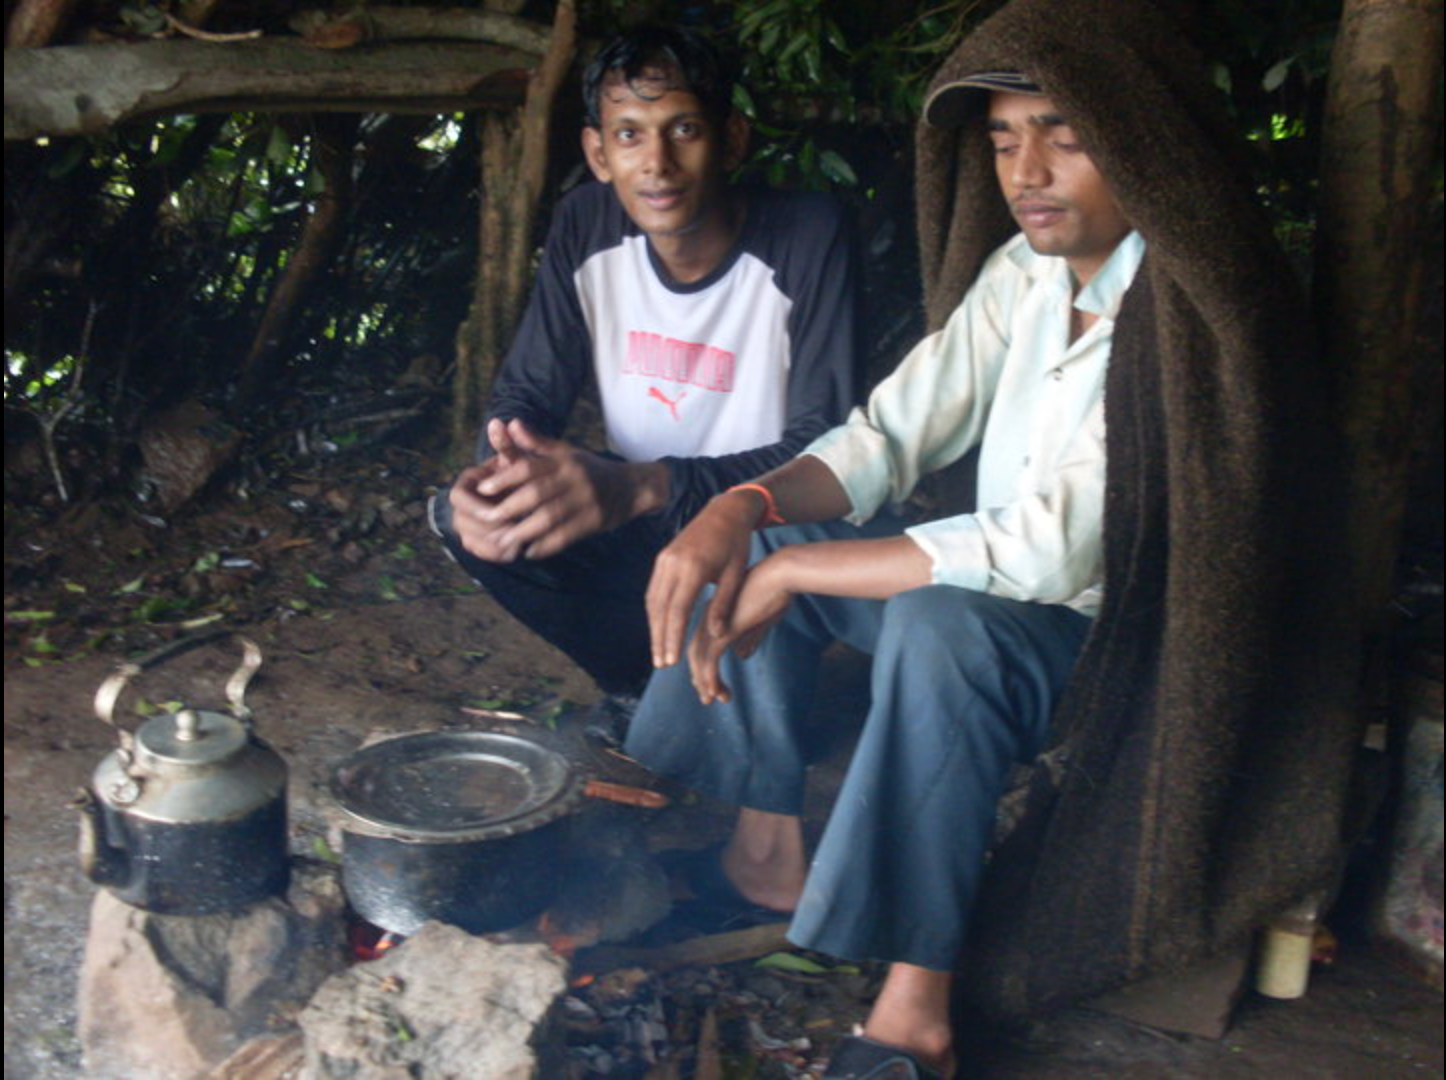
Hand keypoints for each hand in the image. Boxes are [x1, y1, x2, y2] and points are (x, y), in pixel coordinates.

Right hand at [447, 455, 524, 562]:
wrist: (515, 493)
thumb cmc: (515, 474)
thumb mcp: (512, 460)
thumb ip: (506, 445)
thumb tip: (498, 422)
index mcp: (463, 485)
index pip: (458, 499)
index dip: (478, 507)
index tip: (501, 511)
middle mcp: (458, 508)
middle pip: (465, 524)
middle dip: (491, 528)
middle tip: (517, 530)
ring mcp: (464, 527)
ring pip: (473, 541)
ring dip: (497, 543)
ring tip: (522, 540)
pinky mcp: (474, 542)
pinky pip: (481, 553)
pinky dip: (499, 554)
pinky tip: (519, 549)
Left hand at [470, 419, 656, 560]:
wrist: (632, 487)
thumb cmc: (590, 470)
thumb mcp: (566, 452)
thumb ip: (536, 443)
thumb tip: (510, 423)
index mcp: (564, 460)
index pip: (529, 467)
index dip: (503, 478)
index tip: (482, 490)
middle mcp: (575, 478)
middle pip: (536, 494)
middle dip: (509, 508)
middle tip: (487, 521)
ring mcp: (586, 500)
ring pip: (550, 517)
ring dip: (524, 531)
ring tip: (504, 541)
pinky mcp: (595, 521)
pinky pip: (566, 536)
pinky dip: (546, 545)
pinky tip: (530, 551)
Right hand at [646, 488, 762, 668]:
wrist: (725, 511)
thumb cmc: (737, 544)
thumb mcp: (736, 575)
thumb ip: (724, 604)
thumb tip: (718, 636)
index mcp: (694, 568)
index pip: (678, 611)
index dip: (673, 638)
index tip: (673, 661)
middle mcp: (673, 563)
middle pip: (660, 609)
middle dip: (659, 639)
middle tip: (660, 664)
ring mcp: (664, 559)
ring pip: (653, 600)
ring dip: (653, 627)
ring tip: (658, 651)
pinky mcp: (662, 557)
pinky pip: (654, 589)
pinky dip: (655, 611)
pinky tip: (658, 627)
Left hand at [686, 553, 793, 703]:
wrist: (780, 576)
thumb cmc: (776, 592)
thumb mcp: (761, 619)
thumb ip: (750, 636)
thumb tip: (741, 655)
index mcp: (716, 613)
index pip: (703, 643)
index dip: (705, 665)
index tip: (714, 683)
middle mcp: (709, 618)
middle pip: (696, 653)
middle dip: (700, 677)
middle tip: (709, 697)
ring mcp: (714, 624)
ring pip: (699, 660)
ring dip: (704, 682)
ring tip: (713, 699)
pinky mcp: (722, 632)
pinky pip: (710, 662)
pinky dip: (710, 679)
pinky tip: (717, 692)